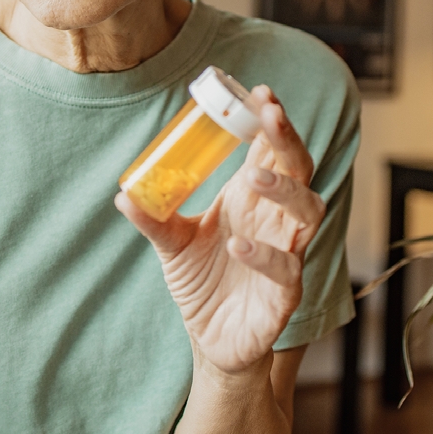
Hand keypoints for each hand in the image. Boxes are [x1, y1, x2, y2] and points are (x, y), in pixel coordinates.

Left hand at [116, 86, 323, 373]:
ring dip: (286, 190)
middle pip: (301, 171)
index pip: (273, 150)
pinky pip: (287, 269)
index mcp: (255, 200)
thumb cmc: (202, 283)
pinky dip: (265, 255)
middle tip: (269, 116)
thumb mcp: (171, 243)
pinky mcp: (285, 296)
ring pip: (309, 213)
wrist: (212, 341)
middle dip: (288, 140)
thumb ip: (153, 217)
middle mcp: (278, 222)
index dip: (273, 121)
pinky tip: (235, 245)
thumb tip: (123, 193)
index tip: (260, 92)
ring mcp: (288, 255)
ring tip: (254, 176)